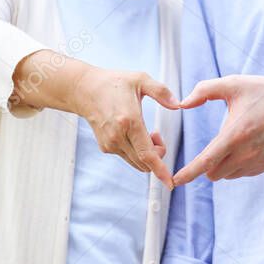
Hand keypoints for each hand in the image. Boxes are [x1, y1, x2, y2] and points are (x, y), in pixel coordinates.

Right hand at [73, 67, 178, 188]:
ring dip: (147, 154)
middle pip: (145, 162)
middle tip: (156, 133)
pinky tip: (133, 134)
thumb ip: (162, 92)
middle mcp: (118, 136)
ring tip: (145, 132)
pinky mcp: (105, 147)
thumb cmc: (115, 83)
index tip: (170, 183)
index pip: (147, 154)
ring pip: (137, 163)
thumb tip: (178, 105)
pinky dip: (137, 152)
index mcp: (129, 121)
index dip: (160, 169)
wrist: (85, 90)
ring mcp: (110, 144)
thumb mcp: (140, 79)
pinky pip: (128, 157)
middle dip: (158, 154)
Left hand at [171, 74, 263, 185]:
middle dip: (207, 165)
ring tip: (232, 142)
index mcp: (235, 133)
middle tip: (212, 147)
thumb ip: (204, 90)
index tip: (175, 180)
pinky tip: (246, 145)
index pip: (206, 161)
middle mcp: (247, 152)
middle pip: (214, 173)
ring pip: (229, 175)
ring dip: (223, 165)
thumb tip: (183, 103)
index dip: (189, 173)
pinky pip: (244, 172)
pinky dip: (238, 164)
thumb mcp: (233, 84)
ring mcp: (259, 161)